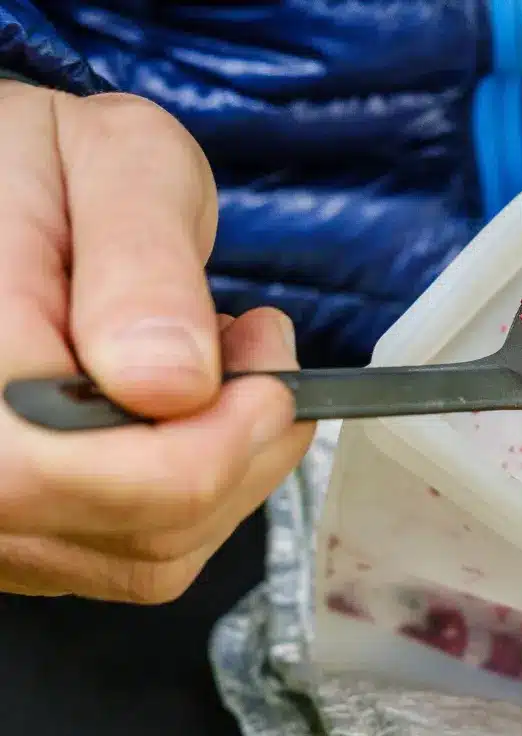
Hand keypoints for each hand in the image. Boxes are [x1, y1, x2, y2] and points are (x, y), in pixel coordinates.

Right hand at [0, 81, 312, 601]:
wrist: (4, 195)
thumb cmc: (43, 163)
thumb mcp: (110, 163)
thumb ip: (141, 268)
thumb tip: (176, 383)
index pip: (101, 473)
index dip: (220, 436)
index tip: (266, 356)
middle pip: (148, 529)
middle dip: (241, 441)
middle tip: (256, 342)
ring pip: (155, 557)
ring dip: (228, 465)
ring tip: (214, 362)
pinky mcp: (26, 533)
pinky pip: (139, 556)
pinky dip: (196, 488)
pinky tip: (182, 409)